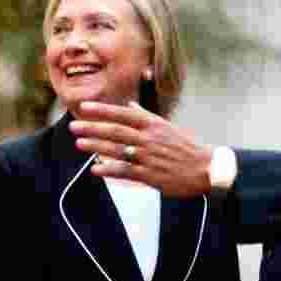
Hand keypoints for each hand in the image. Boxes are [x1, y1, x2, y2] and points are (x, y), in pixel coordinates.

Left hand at [70, 101, 213, 197]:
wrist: (206, 169)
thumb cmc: (186, 147)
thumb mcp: (167, 127)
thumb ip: (145, 117)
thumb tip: (130, 105)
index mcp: (153, 125)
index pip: (123, 114)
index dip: (103, 110)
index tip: (85, 107)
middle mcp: (149, 139)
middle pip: (116, 131)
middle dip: (93, 128)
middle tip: (74, 126)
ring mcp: (148, 157)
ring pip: (117, 150)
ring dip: (96, 147)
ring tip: (79, 144)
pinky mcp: (150, 175)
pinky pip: (125, 171)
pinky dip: (109, 170)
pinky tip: (95, 169)